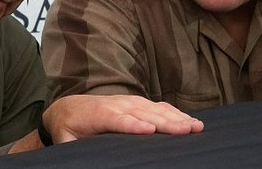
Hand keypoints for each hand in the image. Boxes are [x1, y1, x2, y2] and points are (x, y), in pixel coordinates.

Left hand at [43, 94, 203, 143]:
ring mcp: (129, 102)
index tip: (150, 131)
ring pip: (156, 109)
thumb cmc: (68, 128)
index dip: (135, 125)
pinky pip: (158, 107)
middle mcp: (118, 105)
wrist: (68, 108)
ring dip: (177, 117)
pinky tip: (189, 121)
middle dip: (166, 122)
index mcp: (101, 115)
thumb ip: (72, 148)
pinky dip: (175, 113)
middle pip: (145, 114)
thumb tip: (76, 159)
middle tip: (187, 130)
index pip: (120, 120)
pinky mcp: (136, 102)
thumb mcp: (66, 140)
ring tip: (196, 126)